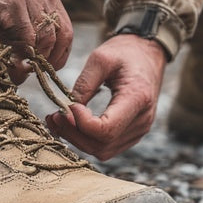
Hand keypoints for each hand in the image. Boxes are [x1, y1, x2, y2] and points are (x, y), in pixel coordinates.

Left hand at [45, 34, 165, 159]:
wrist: (148, 54)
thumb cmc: (126, 52)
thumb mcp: (101, 58)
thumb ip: (84, 84)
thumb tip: (67, 110)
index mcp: (138, 97)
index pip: (106, 129)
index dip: (81, 123)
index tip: (68, 106)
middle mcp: (142, 120)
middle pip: (102, 144)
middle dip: (74, 133)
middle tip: (54, 115)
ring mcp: (139, 130)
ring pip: (102, 151)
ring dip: (77, 139)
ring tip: (58, 120)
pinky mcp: (132, 134)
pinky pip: (106, 147)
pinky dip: (86, 140)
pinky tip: (71, 125)